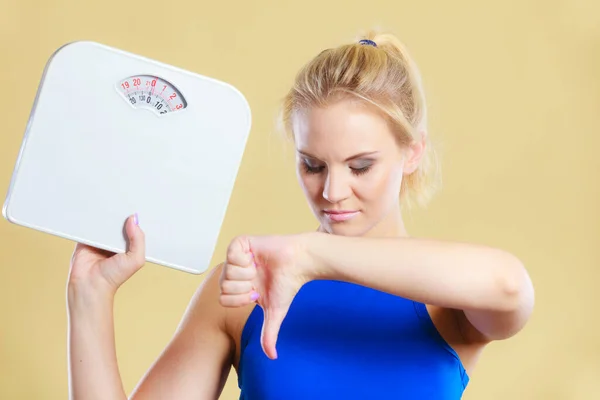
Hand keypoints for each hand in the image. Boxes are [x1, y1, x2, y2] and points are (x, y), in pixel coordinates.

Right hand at [67, 214, 145, 300]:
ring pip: (104, 223)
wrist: (91, 285)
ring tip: (111, 206)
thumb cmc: (114, 277)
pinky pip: (89, 226)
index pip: (134, 229)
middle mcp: (114, 242)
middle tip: (124, 203)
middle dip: (122, 216)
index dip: (136, 220)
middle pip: (119, 224)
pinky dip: (91, 220)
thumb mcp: (136, 259)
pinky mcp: (86, 240)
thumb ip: (138, 239)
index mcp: (128, 246)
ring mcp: (100, 240)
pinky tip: (96, 214)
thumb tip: (134, 220)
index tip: (138, 208)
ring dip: (107, 217)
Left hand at [219, 234, 312, 359]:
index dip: (241, 298)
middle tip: (257, 280)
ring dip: (247, 272)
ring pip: (227, 271)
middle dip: (244, 287)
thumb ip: (270, 333)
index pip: (224, 298)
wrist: (299, 262)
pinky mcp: (242, 243)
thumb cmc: (288, 283)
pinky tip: (256, 257)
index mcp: (240, 286)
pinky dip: (245, 258)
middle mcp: (236, 271)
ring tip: (258, 268)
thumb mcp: (275, 312)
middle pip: (223, 286)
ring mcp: (238, 256)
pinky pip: (231, 253)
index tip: (256, 292)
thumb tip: (272, 356)